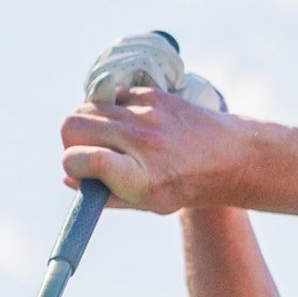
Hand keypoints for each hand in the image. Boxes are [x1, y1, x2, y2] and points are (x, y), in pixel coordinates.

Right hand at [61, 86, 246, 214]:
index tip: (78, 172)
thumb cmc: (184, 185)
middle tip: (84, 153)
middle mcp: (143, 142)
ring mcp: (147, 113)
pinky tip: (129, 124)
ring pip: (87, 107)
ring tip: (109, 139)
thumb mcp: (148, 203)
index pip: (86, 159)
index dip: (73, 165)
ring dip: (89, 123)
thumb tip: (67, 177)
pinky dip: (111, 110)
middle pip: (73, 125)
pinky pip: (111, 96)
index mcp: (141, 177)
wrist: (230, 156)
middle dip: (70, 141)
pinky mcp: (152, 93)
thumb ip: (105, 195)